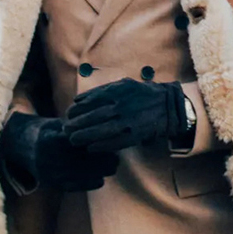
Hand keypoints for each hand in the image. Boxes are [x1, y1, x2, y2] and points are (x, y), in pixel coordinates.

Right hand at [0, 112, 117, 192]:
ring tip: (111, 167)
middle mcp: (48, 158)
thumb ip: (78, 128)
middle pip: (83, 162)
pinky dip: (88, 184)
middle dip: (102, 161)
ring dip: (98, 173)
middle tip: (117, 159)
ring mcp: (48, 173)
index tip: (112, 143)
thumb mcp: (59, 124)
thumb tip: (105, 129)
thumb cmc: (46, 132)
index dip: (98, 144)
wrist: (20, 147)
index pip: (81, 144)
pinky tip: (99, 179)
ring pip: (79, 176)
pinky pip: (73, 187)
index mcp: (50, 139)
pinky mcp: (50, 184)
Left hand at [65, 78, 188, 153]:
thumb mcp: (122, 85)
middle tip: (66, 130)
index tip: (68, 114)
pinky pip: (115, 142)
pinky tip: (90, 148)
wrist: (167, 105)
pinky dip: (101, 145)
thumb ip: (101, 91)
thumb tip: (78, 100)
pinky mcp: (134, 134)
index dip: (76, 109)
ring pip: (101, 130)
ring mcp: (127, 121)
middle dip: (77, 124)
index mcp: (116, 92)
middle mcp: (120, 106)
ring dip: (85, 136)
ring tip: (73, 140)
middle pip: (93, 117)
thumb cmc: (141, 94)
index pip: (90, 101)